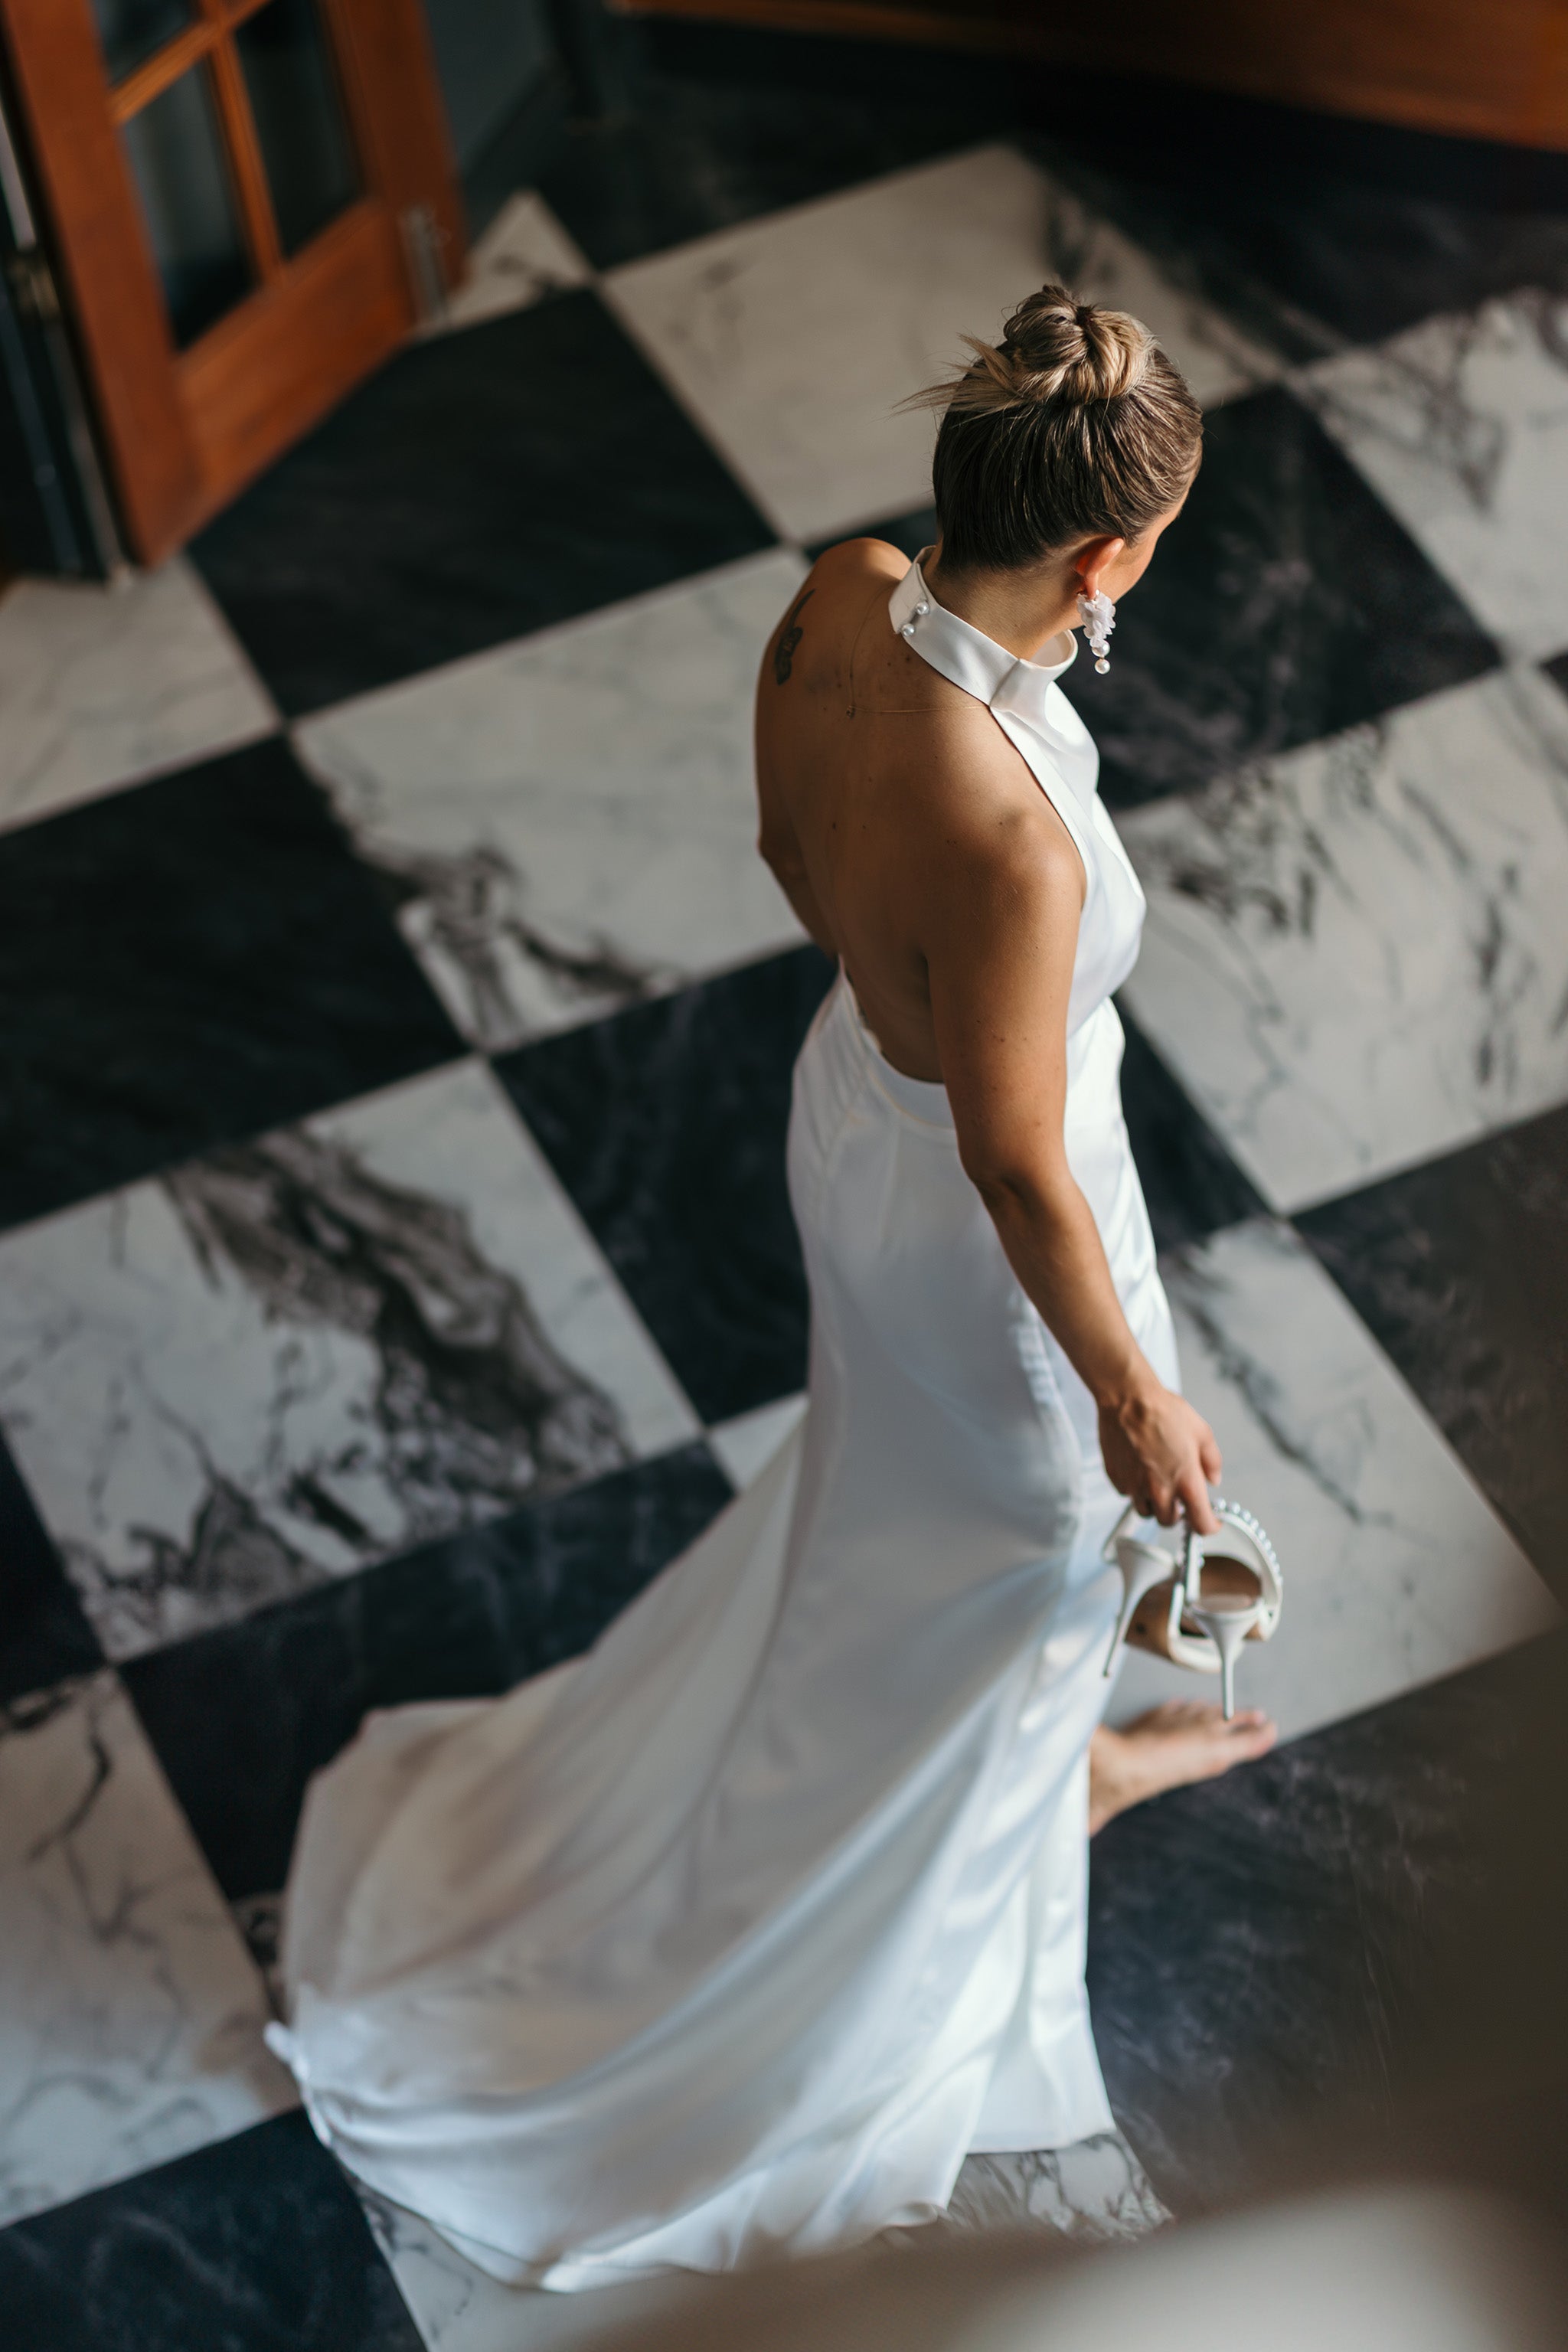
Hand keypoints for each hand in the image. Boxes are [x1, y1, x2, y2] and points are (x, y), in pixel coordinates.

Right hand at [1098, 1381, 1220, 1532]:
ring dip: (1153, 1503)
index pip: (1201, 1523)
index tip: (1209, 1521)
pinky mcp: (1117, 1479)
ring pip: (1146, 1511)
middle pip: (1168, 1522)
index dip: (1209, 1526)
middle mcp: (1159, 1490)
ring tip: (1156, 1480)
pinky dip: (1134, 1488)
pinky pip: (1127, 1494)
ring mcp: (1135, 1487)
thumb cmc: (1163, 1411)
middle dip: (1176, 1512)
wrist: (1127, 1399)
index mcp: (1186, 1481)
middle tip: (1178, 1493)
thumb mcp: (1202, 1432)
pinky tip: (1138, 1468)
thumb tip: (1213, 1479)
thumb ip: (1212, 1461)